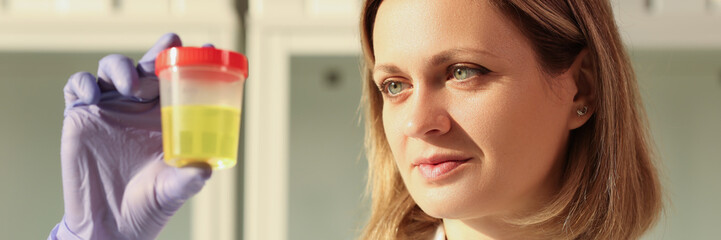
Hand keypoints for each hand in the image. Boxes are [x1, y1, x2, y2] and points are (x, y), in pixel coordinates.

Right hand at [48, 33, 212, 239]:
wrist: (112, 224)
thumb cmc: (150, 204)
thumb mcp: (174, 190)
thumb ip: (188, 180)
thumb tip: (204, 170)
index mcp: (166, 116)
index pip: (178, 78)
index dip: (190, 60)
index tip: (206, 47)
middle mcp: (139, 107)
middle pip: (147, 64)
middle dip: (159, 51)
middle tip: (169, 49)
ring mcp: (109, 109)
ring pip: (112, 67)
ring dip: (122, 67)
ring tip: (131, 88)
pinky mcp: (81, 116)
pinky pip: (77, 86)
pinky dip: (83, 84)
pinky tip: (92, 98)